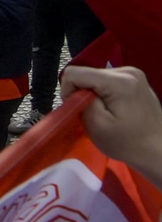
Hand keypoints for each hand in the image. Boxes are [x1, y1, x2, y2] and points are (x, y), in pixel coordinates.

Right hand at [61, 65, 161, 188]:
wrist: (157, 149)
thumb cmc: (126, 142)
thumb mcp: (96, 125)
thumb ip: (80, 101)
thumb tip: (74, 89)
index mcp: (118, 81)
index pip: (75, 73)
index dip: (68, 91)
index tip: (77, 109)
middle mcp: (128, 71)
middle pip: (87, 73)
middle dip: (83, 92)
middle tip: (92, 114)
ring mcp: (134, 74)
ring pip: (96, 76)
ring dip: (93, 93)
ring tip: (104, 113)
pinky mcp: (136, 79)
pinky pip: (107, 80)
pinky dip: (103, 93)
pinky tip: (113, 108)